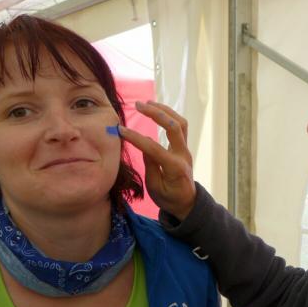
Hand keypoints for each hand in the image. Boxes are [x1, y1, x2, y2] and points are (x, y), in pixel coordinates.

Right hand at [120, 101, 196, 220]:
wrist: (187, 202)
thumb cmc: (169, 198)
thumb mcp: (155, 188)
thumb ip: (150, 166)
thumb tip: (144, 145)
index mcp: (175, 168)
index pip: (154, 148)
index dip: (136, 138)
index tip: (120, 130)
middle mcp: (183, 155)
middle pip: (174, 127)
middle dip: (157, 114)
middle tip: (138, 105)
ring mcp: (185, 149)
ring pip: (180, 123)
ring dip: (165, 110)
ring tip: (147, 103)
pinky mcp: (184, 147)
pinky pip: (180, 126)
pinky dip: (169, 115)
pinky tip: (156, 110)